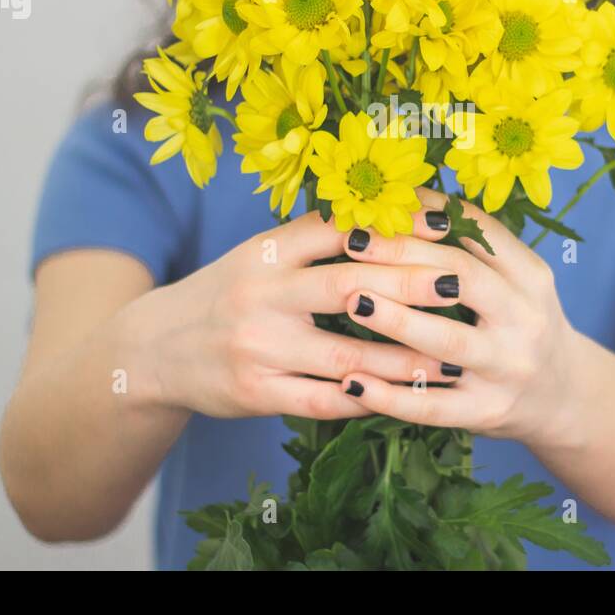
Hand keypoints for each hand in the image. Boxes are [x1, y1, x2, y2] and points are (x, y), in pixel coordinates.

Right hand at [140, 206, 465, 421]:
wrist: (153, 349)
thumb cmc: (227, 293)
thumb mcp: (260, 255)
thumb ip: (314, 238)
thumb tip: (391, 214)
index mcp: (268, 251)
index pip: (340, 230)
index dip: (397, 226)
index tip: (447, 226)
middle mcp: (262, 294)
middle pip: (349, 285)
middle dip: (412, 286)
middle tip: (461, 287)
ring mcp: (258, 346)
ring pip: (345, 353)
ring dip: (404, 359)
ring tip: (451, 359)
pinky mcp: (254, 392)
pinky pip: (321, 400)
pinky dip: (366, 400)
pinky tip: (402, 399)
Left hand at [330, 186, 581, 446]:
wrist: (564, 397)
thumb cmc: (521, 324)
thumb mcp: (517, 280)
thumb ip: (475, 245)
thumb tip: (411, 196)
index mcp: (531, 277)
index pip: (479, 235)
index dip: (426, 216)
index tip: (381, 207)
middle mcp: (525, 320)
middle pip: (461, 278)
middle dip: (403, 256)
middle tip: (353, 243)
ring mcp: (506, 370)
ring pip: (445, 342)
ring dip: (395, 319)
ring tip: (350, 299)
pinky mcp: (485, 412)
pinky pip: (430, 406)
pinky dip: (388, 396)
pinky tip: (351, 382)